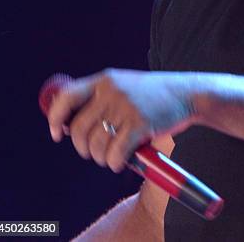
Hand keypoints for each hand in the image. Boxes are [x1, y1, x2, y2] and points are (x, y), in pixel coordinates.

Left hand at [47, 69, 198, 172]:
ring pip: (96, 145)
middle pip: (78, 129)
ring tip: (112, 156)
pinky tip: (122, 161)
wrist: (188, 93)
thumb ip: (100, 98)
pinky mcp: (140, 124)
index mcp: (105, 80)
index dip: (55, 118)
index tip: (57, 133)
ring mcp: (126, 107)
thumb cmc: (154, 96)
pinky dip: (115, 163)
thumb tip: (68, 125)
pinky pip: (114, 154)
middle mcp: (112, 91)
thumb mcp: (124, 86)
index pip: (67, 97)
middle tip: (93, 153)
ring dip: (101, 158)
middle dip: (82, 148)